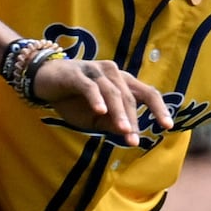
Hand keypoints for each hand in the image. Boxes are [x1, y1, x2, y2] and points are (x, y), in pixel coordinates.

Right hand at [32, 50, 165, 149]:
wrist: (42, 81)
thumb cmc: (73, 100)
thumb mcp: (94, 117)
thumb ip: (111, 123)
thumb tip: (129, 134)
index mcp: (124, 82)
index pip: (148, 94)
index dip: (159, 109)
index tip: (168, 126)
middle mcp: (114, 73)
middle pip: (130, 97)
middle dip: (133, 120)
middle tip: (134, 139)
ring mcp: (96, 71)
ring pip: (113, 93)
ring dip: (119, 113)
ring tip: (124, 130)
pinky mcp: (77, 73)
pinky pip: (90, 87)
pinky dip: (96, 99)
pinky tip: (100, 111)